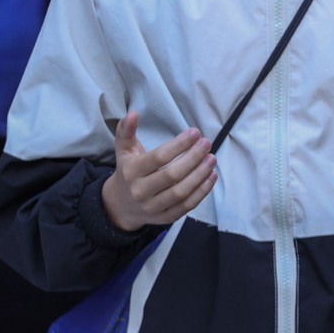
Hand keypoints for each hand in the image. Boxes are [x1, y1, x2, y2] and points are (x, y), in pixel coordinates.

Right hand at [101, 112, 216, 231]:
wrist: (121, 205)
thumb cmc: (128, 171)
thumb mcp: (123, 150)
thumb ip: (126, 130)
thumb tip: (133, 113)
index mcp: (131, 171)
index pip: (159, 157)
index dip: (179, 145)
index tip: (195, 133)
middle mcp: (140, 191)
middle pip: (172, 175)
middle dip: (193, 158)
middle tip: (207, 143)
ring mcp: (153, 207)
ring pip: (181, 192)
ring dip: (200, 174)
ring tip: (212, 158)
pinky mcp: (165, 218)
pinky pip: (187, 206)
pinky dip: (202, 191)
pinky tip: (211, 176)